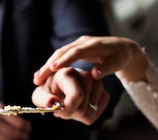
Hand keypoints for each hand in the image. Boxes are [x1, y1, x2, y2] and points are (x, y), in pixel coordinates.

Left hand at [32, 67, 109, 124]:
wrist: (59, 90)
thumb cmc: (48, 93)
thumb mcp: (40, 95)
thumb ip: (43, 99)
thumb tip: (51, 102)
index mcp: (69, 74)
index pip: (77, 96)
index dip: (68, 110)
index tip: (57, 113)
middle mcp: (87, 76)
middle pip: (82, 109)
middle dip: (69, 114)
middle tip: (61, 107)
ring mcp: (98, 84)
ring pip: (90, 113)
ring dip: (77, 116)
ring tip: (69, 106)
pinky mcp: (104, 94)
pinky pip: (96, 114)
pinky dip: (86, 116)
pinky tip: (78, 108)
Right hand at [33, 35, 147, 84]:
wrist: (121, 47)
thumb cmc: (120, 57)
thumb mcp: (117, 63)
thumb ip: (106, 68)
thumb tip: (94, 74)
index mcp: (93, 45)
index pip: (76, 52)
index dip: (64, 60)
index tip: (52, 69)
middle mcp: (83, 42)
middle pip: (62, 52)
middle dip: (48, 65)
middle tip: (38, 78)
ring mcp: (77, 45)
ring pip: (58, 54)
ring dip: (46, 66)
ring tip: (36, 79)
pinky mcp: (74, 49)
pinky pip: (60, 56)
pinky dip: (51, 65)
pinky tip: (42, 75)